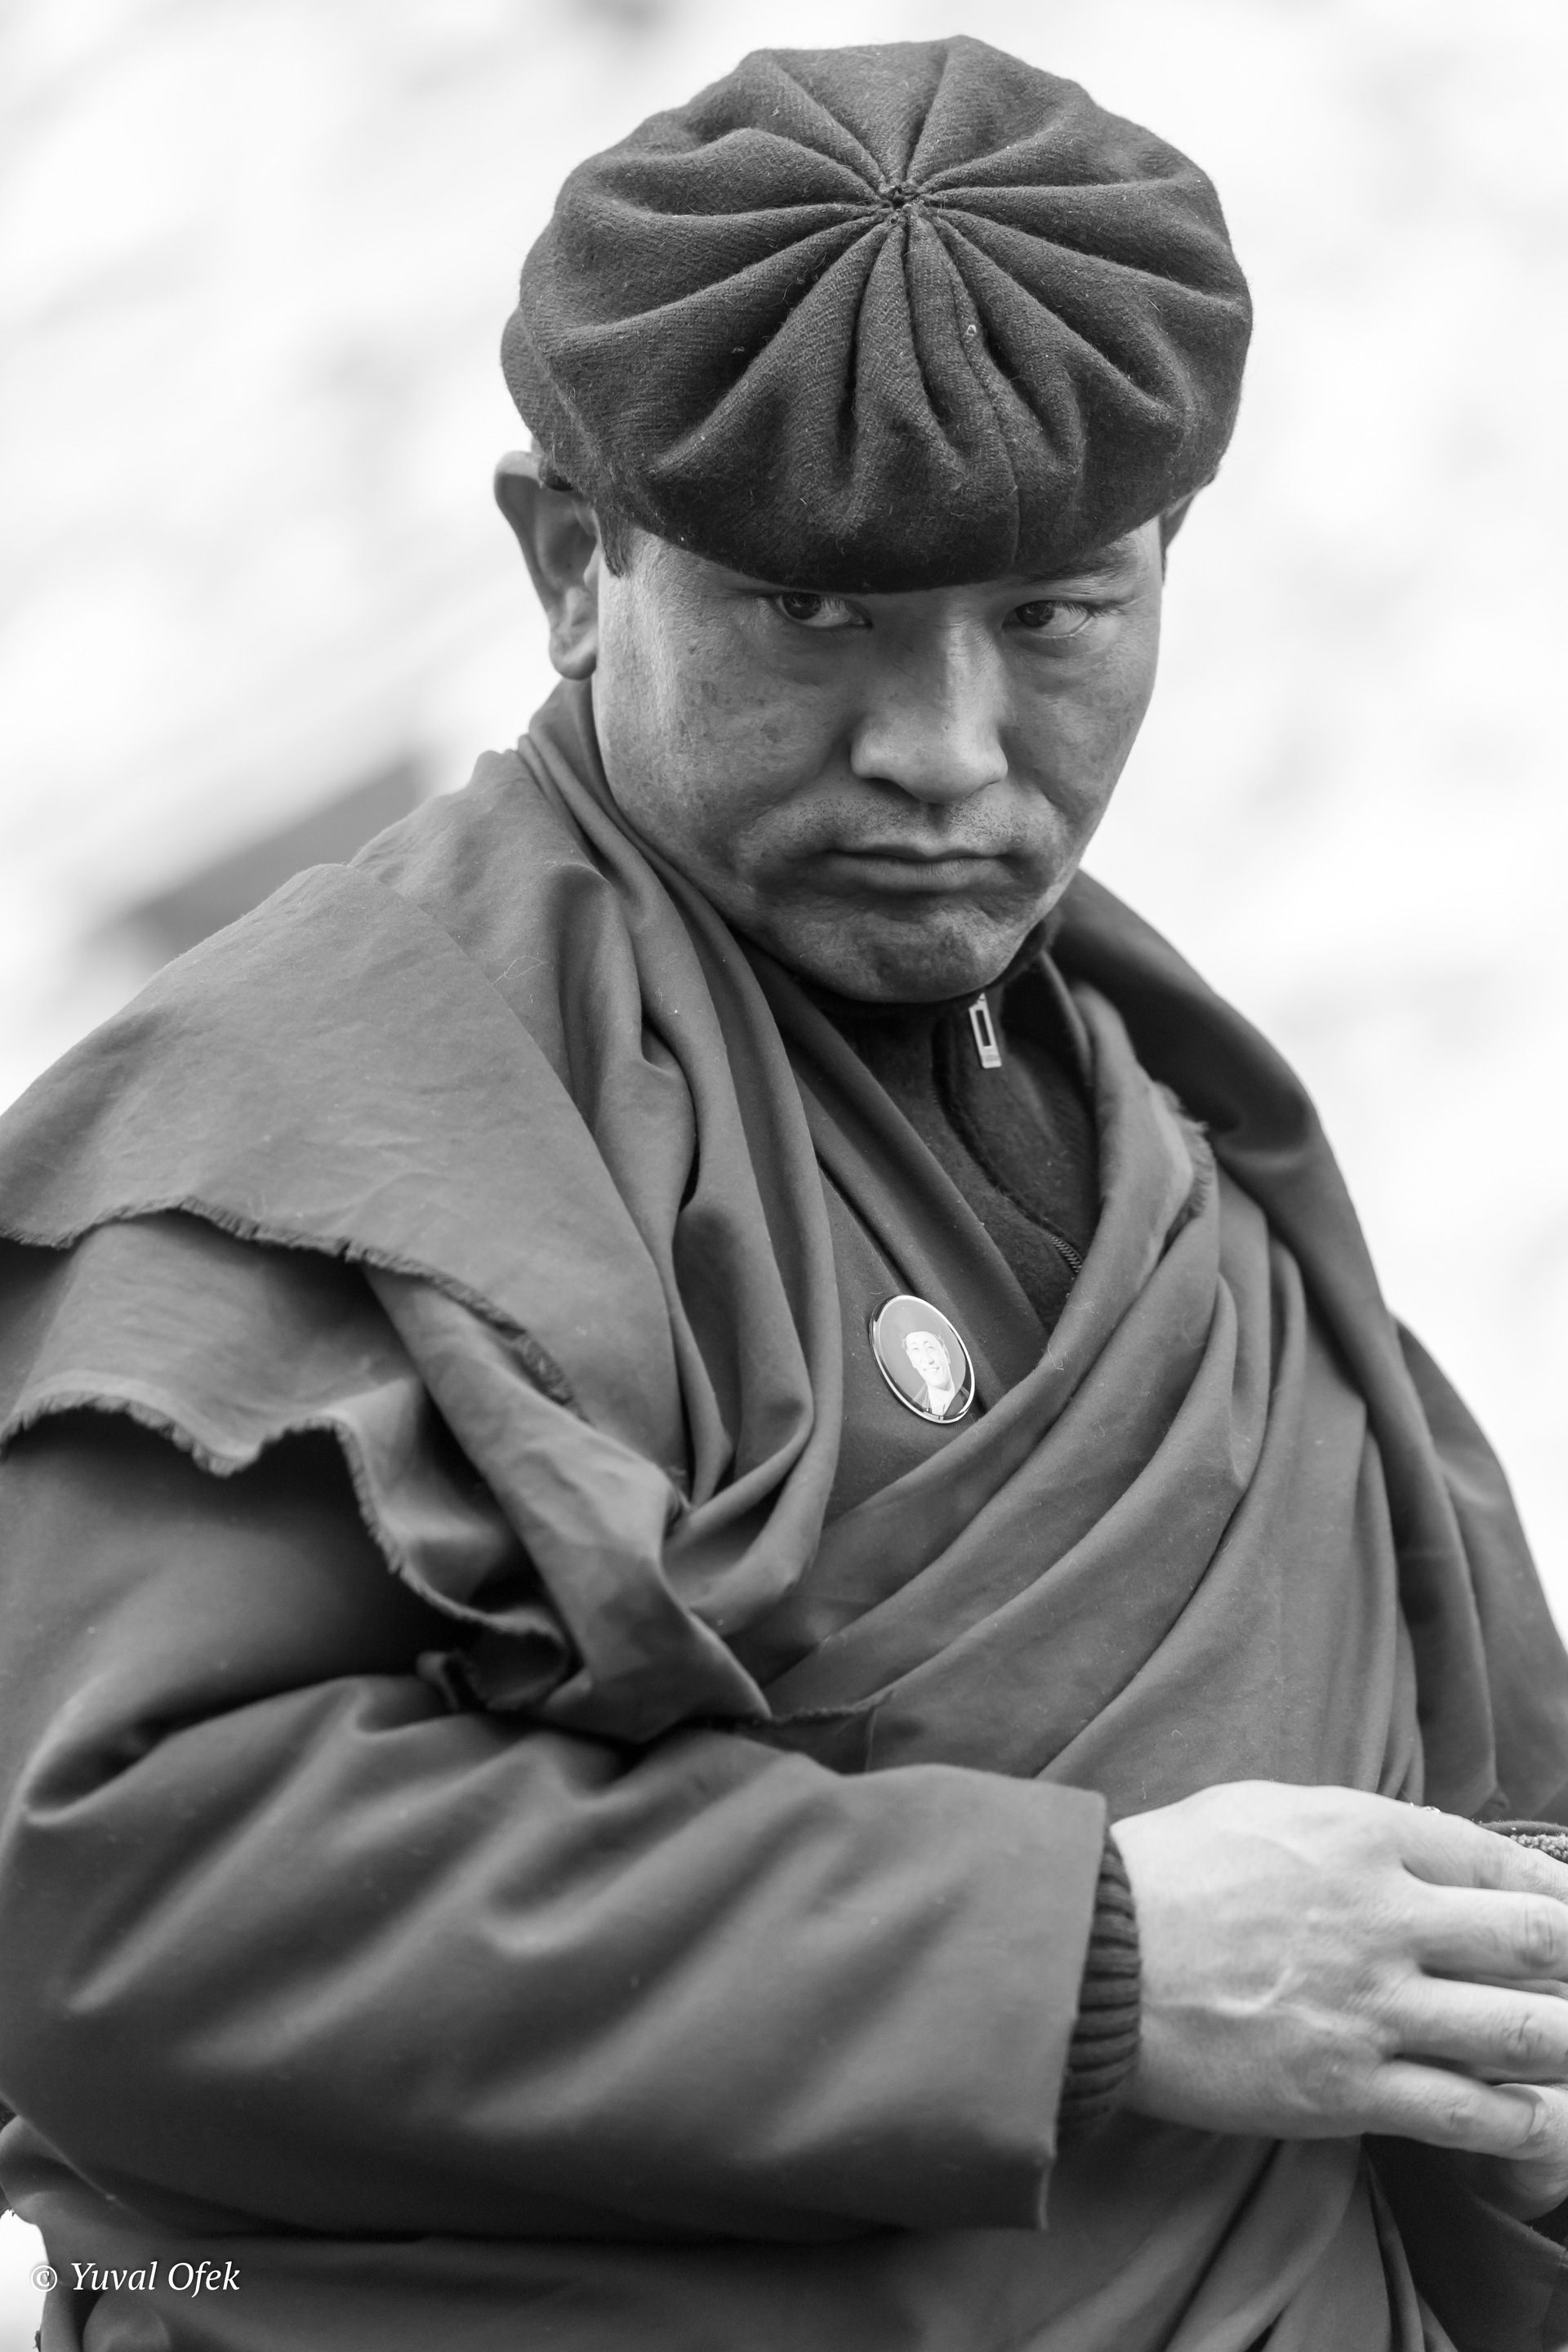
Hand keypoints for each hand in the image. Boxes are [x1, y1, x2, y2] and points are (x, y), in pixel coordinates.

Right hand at [1114, 1782, 1567, 2218]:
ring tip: (1567, 2045)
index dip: (1555, 1887)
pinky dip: (1520, 2119)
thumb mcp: (1261, 1806)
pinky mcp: (1347, 2089)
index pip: (1501, 1858)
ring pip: (1526, 2032)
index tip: (1566, 1908)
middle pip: (1537, 1939)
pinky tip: (1533, 2117)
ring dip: (1565, 2040)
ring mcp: (1372, 2008)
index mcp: (1364, 1836)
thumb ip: (1348, 1824)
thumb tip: (1409, 1842)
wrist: (1092, 1959)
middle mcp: (1385, 1918)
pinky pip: (1469, 2114)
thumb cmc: (1165, 1872)